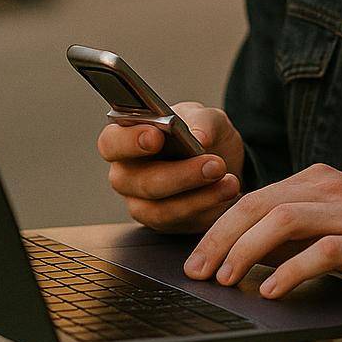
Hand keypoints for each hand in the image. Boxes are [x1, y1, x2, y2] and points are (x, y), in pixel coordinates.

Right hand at [97, 102, 245, 232]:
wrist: (223, 161)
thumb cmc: (202, 133)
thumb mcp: (207, 117)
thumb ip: (202, 121)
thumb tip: (199, 137)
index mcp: (125, 139)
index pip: (112, 142)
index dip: (129, 141)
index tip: (156, 136)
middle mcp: (126, 174)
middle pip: (136, 181)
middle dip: (179, 174)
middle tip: (214, 164)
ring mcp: (141, 203)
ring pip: (160, 208)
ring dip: (199, 196)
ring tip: (229, 182)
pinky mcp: (163, 223)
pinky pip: (180, 222)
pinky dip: (206, 208)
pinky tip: (227, 193)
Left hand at [181, 163, 341, 300]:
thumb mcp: (341, 222)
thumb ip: (298, 230)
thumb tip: (247, 251)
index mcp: (321, 180)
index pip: (255, 197)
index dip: (219, 227)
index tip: (196, 257)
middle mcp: (334, 188)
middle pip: (260, 204)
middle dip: (220, 238)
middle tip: (197, 272)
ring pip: (283, 221)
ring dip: (246, 252)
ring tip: (226, 280)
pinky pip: (322, 252)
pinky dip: (290, 271)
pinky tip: (272, 290)